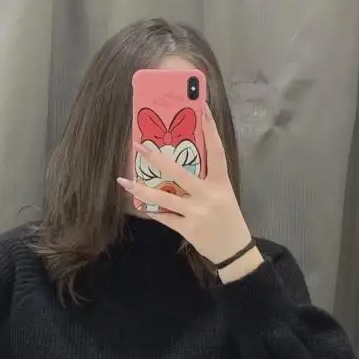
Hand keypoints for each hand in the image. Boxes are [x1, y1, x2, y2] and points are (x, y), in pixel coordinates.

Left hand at [117, 106, 259, 276]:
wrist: (234, 250)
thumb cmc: (229, 218)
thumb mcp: (223, 194)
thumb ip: (205, 180)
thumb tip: (179, 162)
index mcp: (221, 183)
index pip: (216, 151)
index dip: (210, 129)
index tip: (202, 108)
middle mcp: (208, 195)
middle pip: (179, 172)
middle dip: (157, 158)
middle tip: (139, 144)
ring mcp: (197, 213)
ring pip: (163, 197)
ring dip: (141, 188)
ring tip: (123, 180)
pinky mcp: (187, 228)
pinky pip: (163, 216)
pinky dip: (150, 209)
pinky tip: (135, 202)